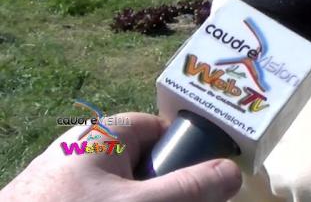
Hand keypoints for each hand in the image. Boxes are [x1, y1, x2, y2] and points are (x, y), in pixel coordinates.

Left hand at [1, 112, 241, 201]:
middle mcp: (81, 154)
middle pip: (144, 168)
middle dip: (168, 193)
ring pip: (122, 194)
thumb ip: (190, 188)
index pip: (160, 131)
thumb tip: (232, 173)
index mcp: (103, 136)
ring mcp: (62, 186)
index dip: (187, 156)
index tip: (204, 186)